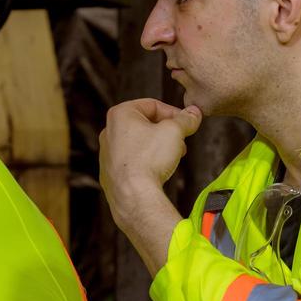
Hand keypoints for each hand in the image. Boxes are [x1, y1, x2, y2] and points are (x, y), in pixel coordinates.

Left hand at [99, 99, 200, 222]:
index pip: (152, 105)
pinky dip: (146, 163)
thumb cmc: (148, 160)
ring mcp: (107, 154)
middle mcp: (108, 132)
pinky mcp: (110, 173)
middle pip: (144, 124)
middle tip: (180, 141)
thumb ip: (185, 119)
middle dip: (166, 132)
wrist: (134, 194)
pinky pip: (132, 162)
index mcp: (120, 114)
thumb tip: (193, 114)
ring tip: (171, 158)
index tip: (185, 122)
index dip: (174, 113)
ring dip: (158, 148)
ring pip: (138, 144)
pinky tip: (157, 171)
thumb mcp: (174, 132)